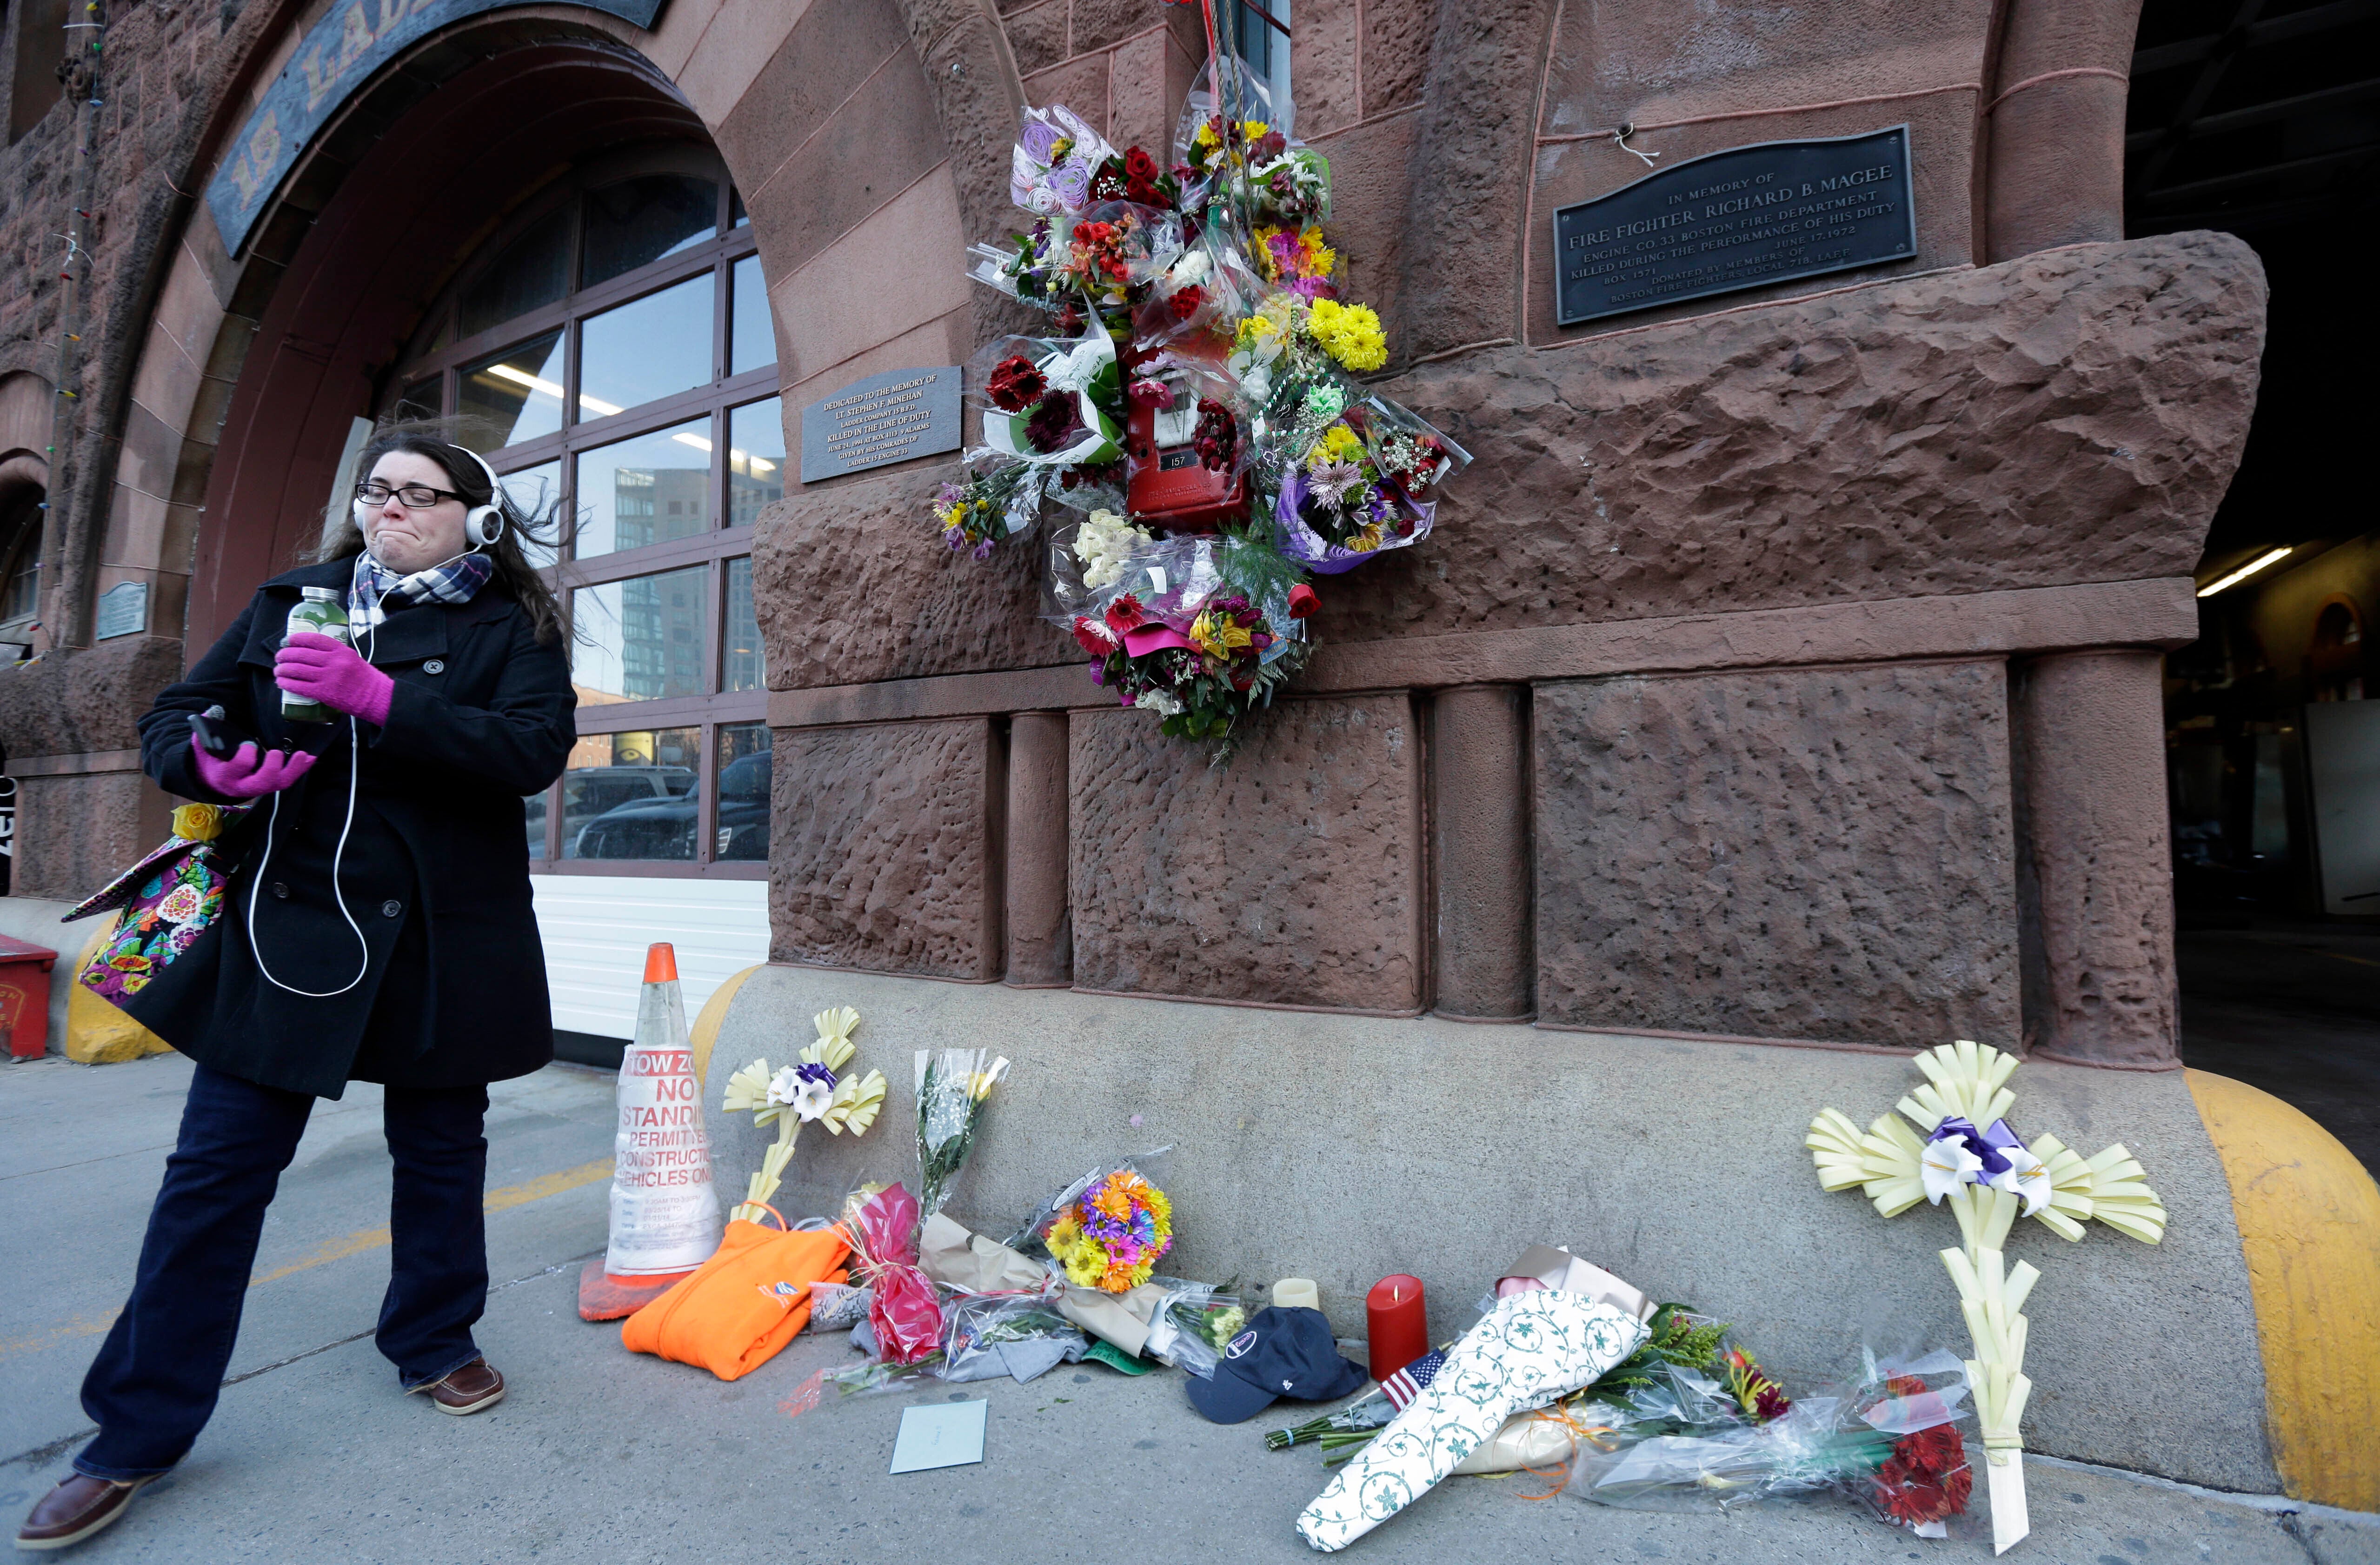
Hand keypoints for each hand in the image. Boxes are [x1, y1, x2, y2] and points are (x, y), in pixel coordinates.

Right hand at [191, 736, 316, 798]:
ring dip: (293, 770)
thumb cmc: (210, 760)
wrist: (213, 780)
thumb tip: (212, 712)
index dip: (244, 758)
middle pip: (261, 782)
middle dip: (271, 769)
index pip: (236, 769)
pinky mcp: (270, 784)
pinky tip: (310, 758)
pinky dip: (299, 770)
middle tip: (277, 753)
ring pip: (278, 784)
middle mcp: (242, 785)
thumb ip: (204, 730)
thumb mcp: (201, 746)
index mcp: (224, 776)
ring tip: (304, 755)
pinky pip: (286, 780)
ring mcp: (258, 787)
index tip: (249, 746)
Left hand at [275, 631, 394, 726]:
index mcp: (341, 651)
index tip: (288, 641)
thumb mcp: (352, 658)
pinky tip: (281, 682)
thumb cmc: (365, 678)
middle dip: (285, 655)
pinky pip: (299, 687)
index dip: (296, 639)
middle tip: (279, 657)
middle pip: (301, 654)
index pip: (313, 639)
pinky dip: (287, 684)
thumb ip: (334, 654)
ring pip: (297, 670)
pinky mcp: (324, 693)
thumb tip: (310, 652)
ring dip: (282, 670)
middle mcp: (334, 662)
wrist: (376, 698)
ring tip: (278, 670)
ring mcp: (328, 678)